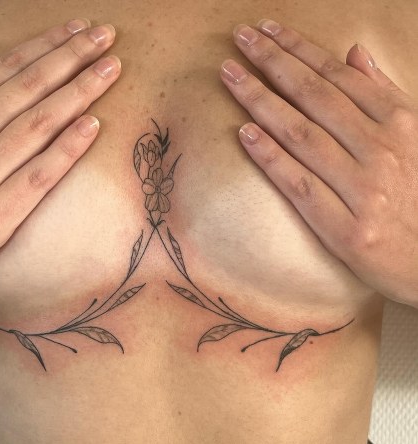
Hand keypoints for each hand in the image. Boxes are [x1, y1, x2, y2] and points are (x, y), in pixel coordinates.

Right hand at [0, 20, 120, 294]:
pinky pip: (35, 177)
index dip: (45, 47)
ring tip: (110, 69)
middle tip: (105, 36)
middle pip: (25, 91)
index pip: (3, 72)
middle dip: (69, 58)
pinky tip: (93, 126)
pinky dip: (65, 149)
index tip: (77, 30)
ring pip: (34, 126)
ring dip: (77, 93)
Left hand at [221, 19, 417, 307]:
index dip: (298, 49)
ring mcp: (362, 190)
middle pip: (315, 97)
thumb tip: (355, 52)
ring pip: (302, 135)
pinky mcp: (345, 228)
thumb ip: (385, 94)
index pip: (338, 76)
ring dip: (261, 101)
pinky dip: (271, 158)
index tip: (266, 30)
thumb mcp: (415, 138)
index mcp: (399, 124)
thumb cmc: (417, 196)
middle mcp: (381, 150)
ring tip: (229, 76)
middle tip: (240, 39)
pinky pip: (299, 184)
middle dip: (273, 63)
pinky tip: (245, 134)